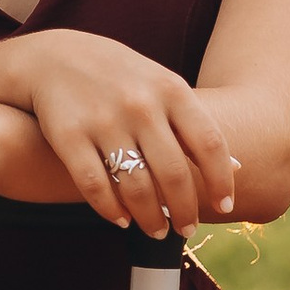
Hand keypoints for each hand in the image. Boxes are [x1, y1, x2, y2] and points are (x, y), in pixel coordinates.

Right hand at [14, 28, 240, 238]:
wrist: (52, 58)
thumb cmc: (118, 77)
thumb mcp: (160, 84)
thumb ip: (194, 122)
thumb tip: (238, 168)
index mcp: (169, 89)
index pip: (208, 143)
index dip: (221, 182)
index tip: (225, 208)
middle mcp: (139, 104)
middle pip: (174, 173)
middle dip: (185, 210)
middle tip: (187, 229)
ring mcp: (103, 119)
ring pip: (136, 186)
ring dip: (151, 218)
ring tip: (157, 231)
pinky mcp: (68, 135)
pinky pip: (95, 185)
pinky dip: (111, 210)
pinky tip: (121, 220)